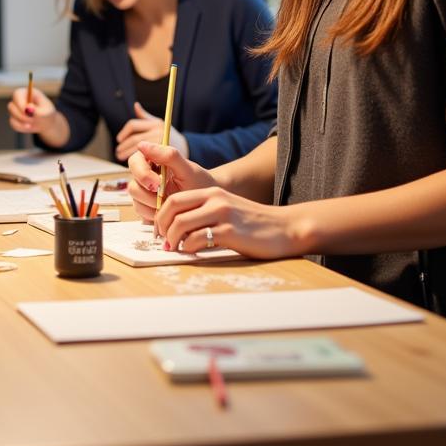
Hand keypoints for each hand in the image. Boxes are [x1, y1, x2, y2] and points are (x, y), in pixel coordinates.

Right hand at [7, 86, 56, 134]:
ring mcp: (15, 109)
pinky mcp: (13, 119)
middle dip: (21, 116)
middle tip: (31, 120)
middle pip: (11, 106)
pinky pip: (14, 125)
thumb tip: (28, 107)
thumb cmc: (47, 113)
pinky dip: (22, 128)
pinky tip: (30, 127)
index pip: (17, 94)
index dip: (20, 103)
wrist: (47, 122)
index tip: (27, 112)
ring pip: (12, 117)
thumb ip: (37, 110)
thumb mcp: (46, 112)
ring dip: (23, 123)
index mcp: (27, 93)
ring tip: (34, 123)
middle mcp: (18, 100)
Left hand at [115, 102, 186, 161]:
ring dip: (127, 155)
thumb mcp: (158, 124)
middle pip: (135, 139)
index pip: (133, 125)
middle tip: (118, 153)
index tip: (119, 139)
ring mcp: (162, 145)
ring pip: (138, 150)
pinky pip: (145, 160)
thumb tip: (135, 105)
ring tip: (121, 158)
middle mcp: (159, 132)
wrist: (185, 150)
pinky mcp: (164, 158)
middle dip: (124, 146)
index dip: (124, 132)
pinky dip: (137, 162)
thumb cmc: (169, 137)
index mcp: (156, 123)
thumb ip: (145, 117)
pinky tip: (133, 164)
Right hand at [127, 140, 216, 222]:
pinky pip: (141, 211)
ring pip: (135, 200)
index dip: (142, 173)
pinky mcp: (146, 206)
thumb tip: (142, 145)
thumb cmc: (199, 183)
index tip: (157, 183)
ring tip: (169, 205)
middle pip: (132, 184)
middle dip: (146, 194)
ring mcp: (144, 192)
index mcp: (153, 160)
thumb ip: (168, 155)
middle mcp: (145, 176)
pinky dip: (153, 214)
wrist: (206, 202)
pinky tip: (167, 211)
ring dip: (151, 205)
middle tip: (162, 199)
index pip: (135, 162)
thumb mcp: (188, 169)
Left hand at [130, 141, 301, 259]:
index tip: (160, 231)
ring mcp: (222, 215)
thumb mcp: (227, 209)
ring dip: (172, 239)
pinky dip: (188, 247)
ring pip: (181, 224)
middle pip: (173, 208)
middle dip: (162, 226)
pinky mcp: (230, 232)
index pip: (174, 199)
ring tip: (174, 249)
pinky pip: (197, 239)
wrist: (285, 228)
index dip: (161, 216)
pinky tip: (192, 252)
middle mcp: (215, 200)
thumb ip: (205, 212)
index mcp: (212, 193)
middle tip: (163, 242)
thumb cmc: (253, 224)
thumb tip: (177, 229)